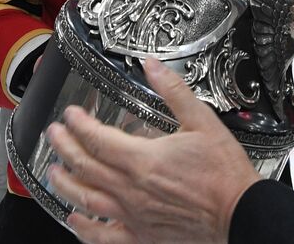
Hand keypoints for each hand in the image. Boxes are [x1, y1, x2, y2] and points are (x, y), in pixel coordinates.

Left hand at [47, 57, 260, 243]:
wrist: (240, 214)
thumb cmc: (223, 174)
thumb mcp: (202, 122)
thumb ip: (173, 91)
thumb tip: (153, 66)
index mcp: (143, 160)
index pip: (98, 138)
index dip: (79, 124)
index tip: (72, 114)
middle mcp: (131, 190)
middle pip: (85, 166)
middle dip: (64, 147)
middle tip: (54, 134)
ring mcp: (133, 216)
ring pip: (86, 200)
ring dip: (65, 184)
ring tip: (53, 172)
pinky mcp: (141, 237)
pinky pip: (102, 236)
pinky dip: (83, 228)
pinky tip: (75, 219)